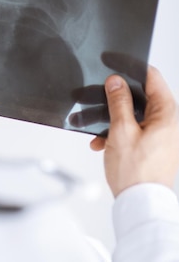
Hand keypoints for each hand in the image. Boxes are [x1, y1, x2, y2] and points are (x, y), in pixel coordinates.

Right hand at [90, 66, 178, 196]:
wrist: (140, 205)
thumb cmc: (136, 173)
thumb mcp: (121, 130)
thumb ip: (119, 101)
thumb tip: (116, 82)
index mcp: (167, 114)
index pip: (152, 77)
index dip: (131, 68)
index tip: (114, 64)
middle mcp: (169, 123)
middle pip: (142, 96)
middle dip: (118, 98)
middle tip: (103, 97)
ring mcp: (163, 136)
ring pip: (136, 114)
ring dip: (115, 118)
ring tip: (101, 128)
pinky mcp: (155, 147)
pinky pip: (136, 129)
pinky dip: (119, 132)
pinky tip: (104, 142)